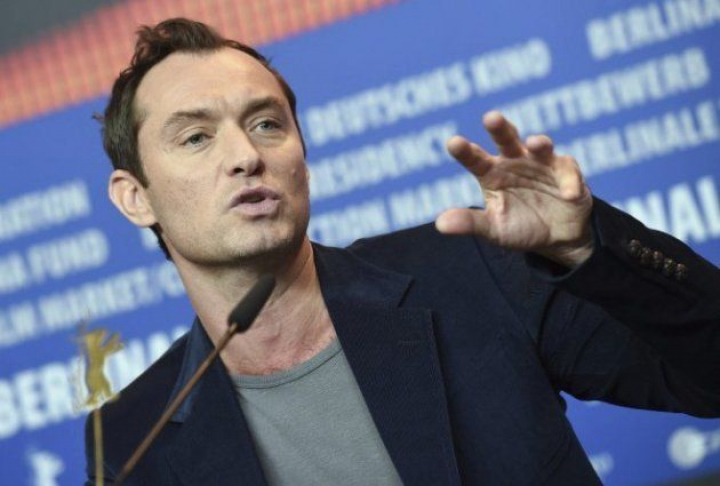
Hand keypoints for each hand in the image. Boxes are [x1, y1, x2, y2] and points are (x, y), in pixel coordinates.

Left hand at [435, 111, 593, 267]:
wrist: (555, 237)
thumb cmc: (519, 227)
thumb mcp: (493, 229)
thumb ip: (470, 223)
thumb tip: (440, 225)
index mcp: (491, 173)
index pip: (475, 159)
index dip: (465, 151)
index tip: (453, 143)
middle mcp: (515, 161)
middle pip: (506, 140)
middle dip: (500, 128)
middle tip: (492, 117)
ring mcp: (542, 163)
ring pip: (541, 146)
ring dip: (539, 143)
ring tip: (535, 143)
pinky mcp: (567, 172)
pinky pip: (568, 173)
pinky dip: (569, 183)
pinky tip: (569, 195)